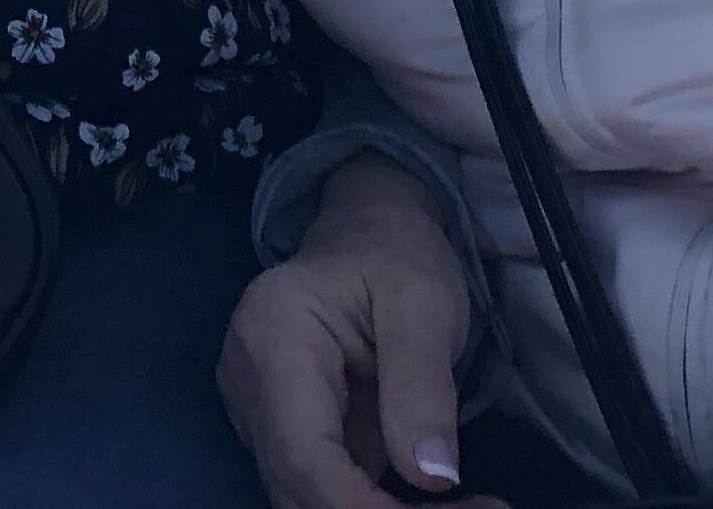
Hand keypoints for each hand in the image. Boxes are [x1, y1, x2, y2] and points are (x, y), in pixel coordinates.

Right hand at [220, 153, 499, 508]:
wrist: (368, 231)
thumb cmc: (397, 254)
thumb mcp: (426, 304)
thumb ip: (422, 387)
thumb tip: (432, 478)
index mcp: (274, 334)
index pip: (303, 453)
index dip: (360, 508)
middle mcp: (248, 379)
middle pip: (299, 486)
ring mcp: (256, 408)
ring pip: (305, 496)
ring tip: (465, 505)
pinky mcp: (276, 428)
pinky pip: (318, 487)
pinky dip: (372, 504)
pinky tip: (430, 500)